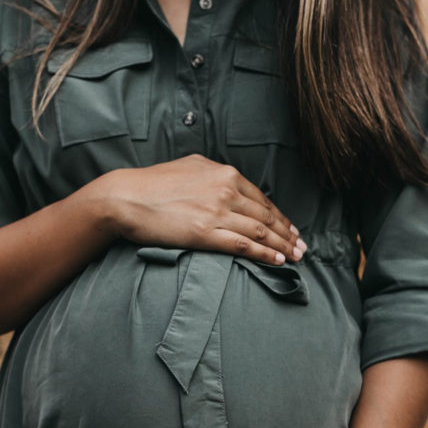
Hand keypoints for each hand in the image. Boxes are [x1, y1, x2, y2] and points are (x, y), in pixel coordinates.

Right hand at [93, 153, 306, 264]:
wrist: (126, 197)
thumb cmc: (153, 184)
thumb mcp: (190, 166)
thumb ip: (213, 173)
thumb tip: (227, 178)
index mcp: (224, 174)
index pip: (262, 198)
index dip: (280, 216)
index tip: (290, 229)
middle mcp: (226, 190)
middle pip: (266, 215)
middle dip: (287, 233)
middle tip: (302, 246)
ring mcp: (217, 212)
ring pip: (260, 231)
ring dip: (282, 246)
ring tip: (295, 256)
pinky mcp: (205, 232)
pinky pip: (243, 245)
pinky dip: (264, 254)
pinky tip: (276, 261)